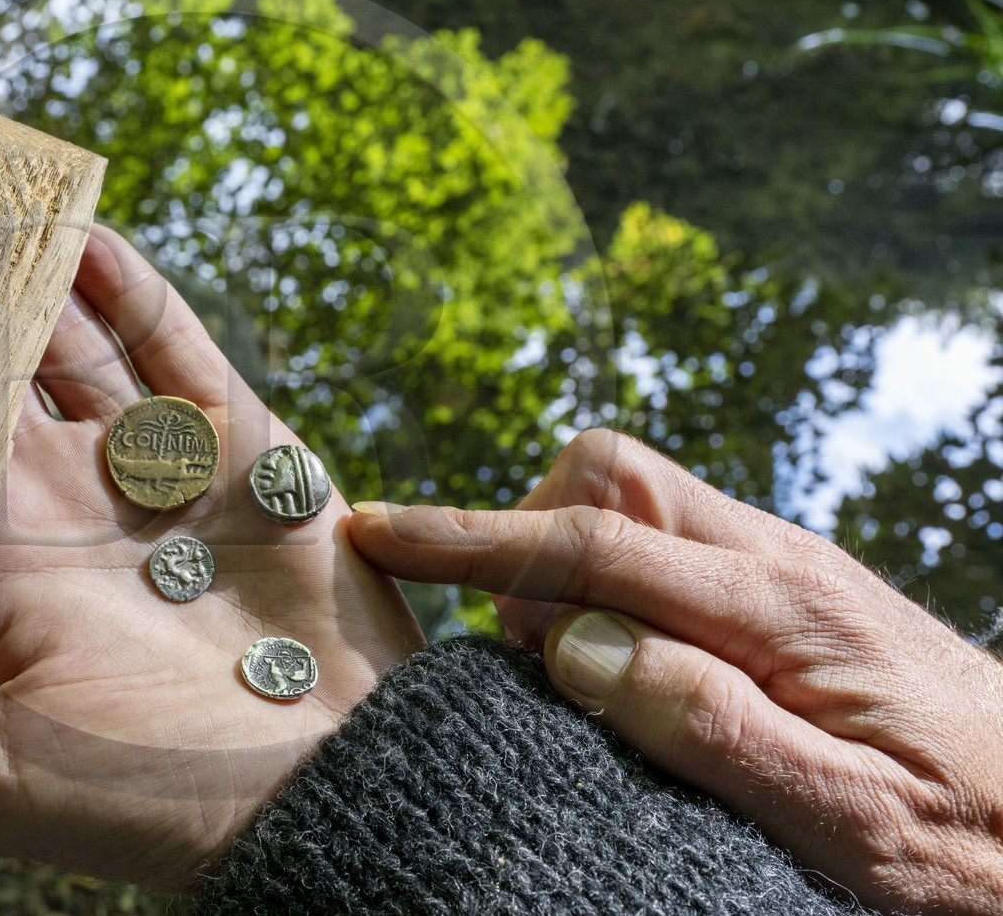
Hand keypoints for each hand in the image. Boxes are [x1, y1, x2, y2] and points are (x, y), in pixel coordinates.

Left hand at [0, 226, 424, 889]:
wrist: (334, 783)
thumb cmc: (158, 796)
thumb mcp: (1, 778)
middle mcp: (65, 505)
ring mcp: (150, 467)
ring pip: (69, 345)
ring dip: (24, 276)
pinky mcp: (236, 442)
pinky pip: (171, 343)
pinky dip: (129, 288)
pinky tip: (84, 234)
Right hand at [348, 428, 1002, 914]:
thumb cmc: (969, 842)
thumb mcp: (848, 825)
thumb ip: (712, 729)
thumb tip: (577, 646)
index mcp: (785, 611)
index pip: (594, 545)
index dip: (471, 538)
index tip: (376, 531)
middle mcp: (778, 561)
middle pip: (610, 476)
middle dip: (529, 539)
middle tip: (539, 658)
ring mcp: (781, 566)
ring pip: (632, 500)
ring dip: (570, 566)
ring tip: (588, 674)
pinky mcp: (782, 589)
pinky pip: (664, 545)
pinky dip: (610, 584)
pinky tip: (631, 665)